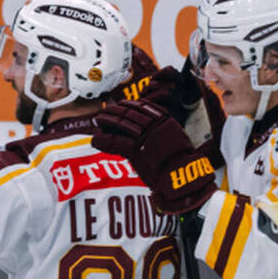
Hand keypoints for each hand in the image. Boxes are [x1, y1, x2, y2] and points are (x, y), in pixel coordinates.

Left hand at [91, 98, 216, 214]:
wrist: (182, 175)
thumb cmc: (181, 161)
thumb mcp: (176, 139)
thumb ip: (163, 131)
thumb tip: (151, 131)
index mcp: (165, 120)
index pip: (144, 106)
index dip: (130, 104)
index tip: (121, 103)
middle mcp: (154, 125)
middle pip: (130, 112)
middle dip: (114, 111)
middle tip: (104, 111)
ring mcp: (144, 136)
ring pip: (120, 124)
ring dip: (106, 121)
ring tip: (98, 121)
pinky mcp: (135, 150)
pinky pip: (114, 141)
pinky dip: (103, 140)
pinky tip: (96, 140)